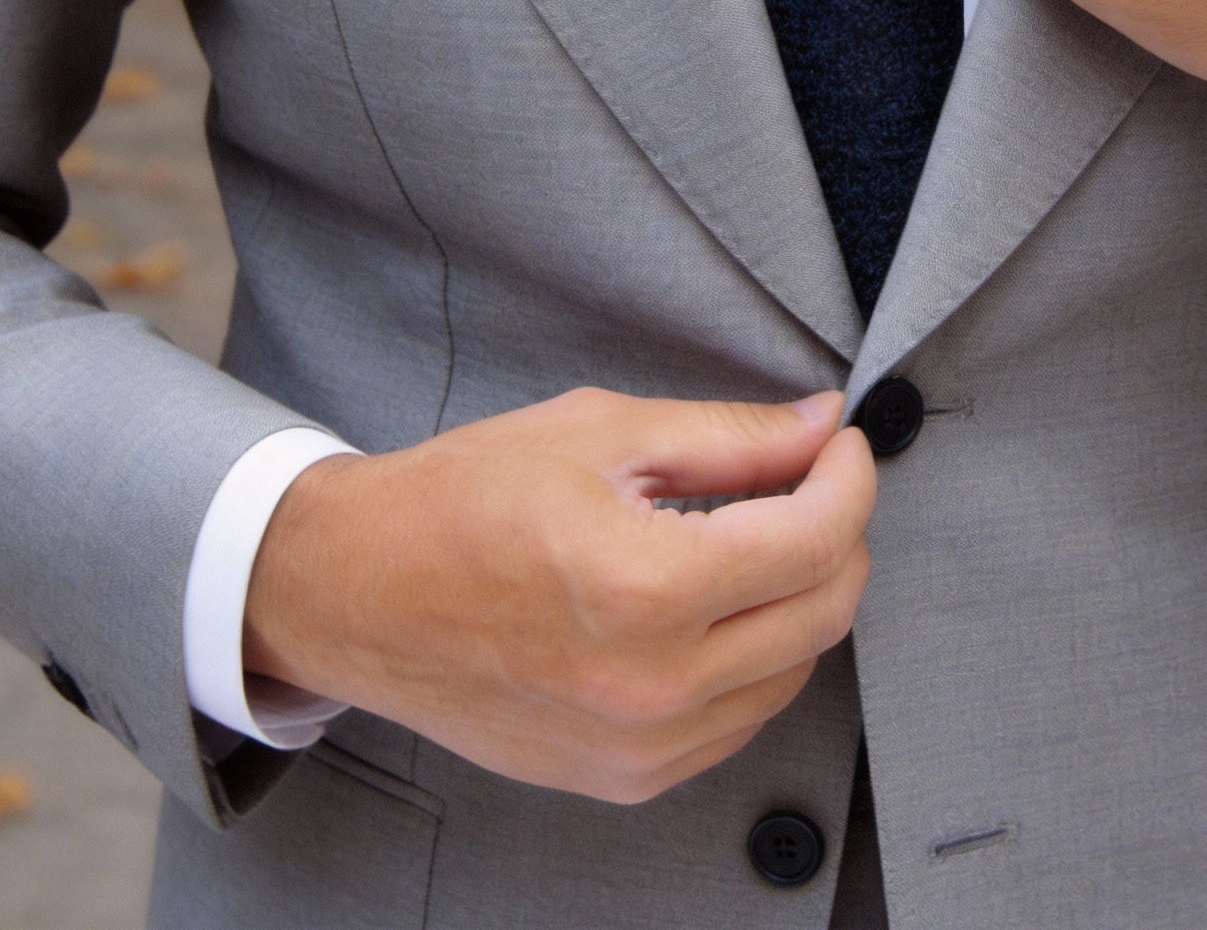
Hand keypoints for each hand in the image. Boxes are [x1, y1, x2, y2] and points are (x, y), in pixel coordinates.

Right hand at [244, 388, 873, 803]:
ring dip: (801, 597)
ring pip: (793, 672)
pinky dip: (757, 657)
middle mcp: (650, 686)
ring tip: (759, 534)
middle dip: (840, 533)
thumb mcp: (601, 432)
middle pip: (824, 612)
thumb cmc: (462, 500)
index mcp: (644, 588)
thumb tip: (818, 427)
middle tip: (812, 478)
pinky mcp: (623, 779)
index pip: (815, 539)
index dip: (848, 477)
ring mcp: (638, 747)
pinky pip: (738, 720)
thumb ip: (729, 437)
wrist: (358, 592)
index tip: (839, 443)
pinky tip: (718, 603)